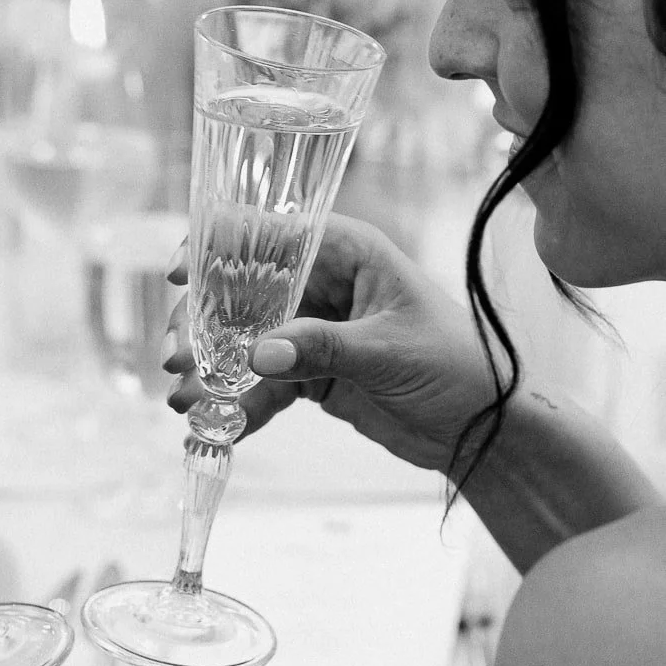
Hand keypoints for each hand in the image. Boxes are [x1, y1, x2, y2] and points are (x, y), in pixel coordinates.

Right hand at [162, 212, 497, 476]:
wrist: (488, 433)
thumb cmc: (459, 368)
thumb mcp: (389, 351)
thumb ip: (322, 349)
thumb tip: (259, 354)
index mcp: (346, 251)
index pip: (268, 232)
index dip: (215, 246)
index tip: (179, 275)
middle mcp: (322, 282)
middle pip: (242, 289)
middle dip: (204, 323)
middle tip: (177, 357)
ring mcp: (313, 328)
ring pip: (243, 338)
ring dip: (211, 366)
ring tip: (184, 397)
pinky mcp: (311, 373)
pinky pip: (262, 382)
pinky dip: (236, 402)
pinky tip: (208, 422)